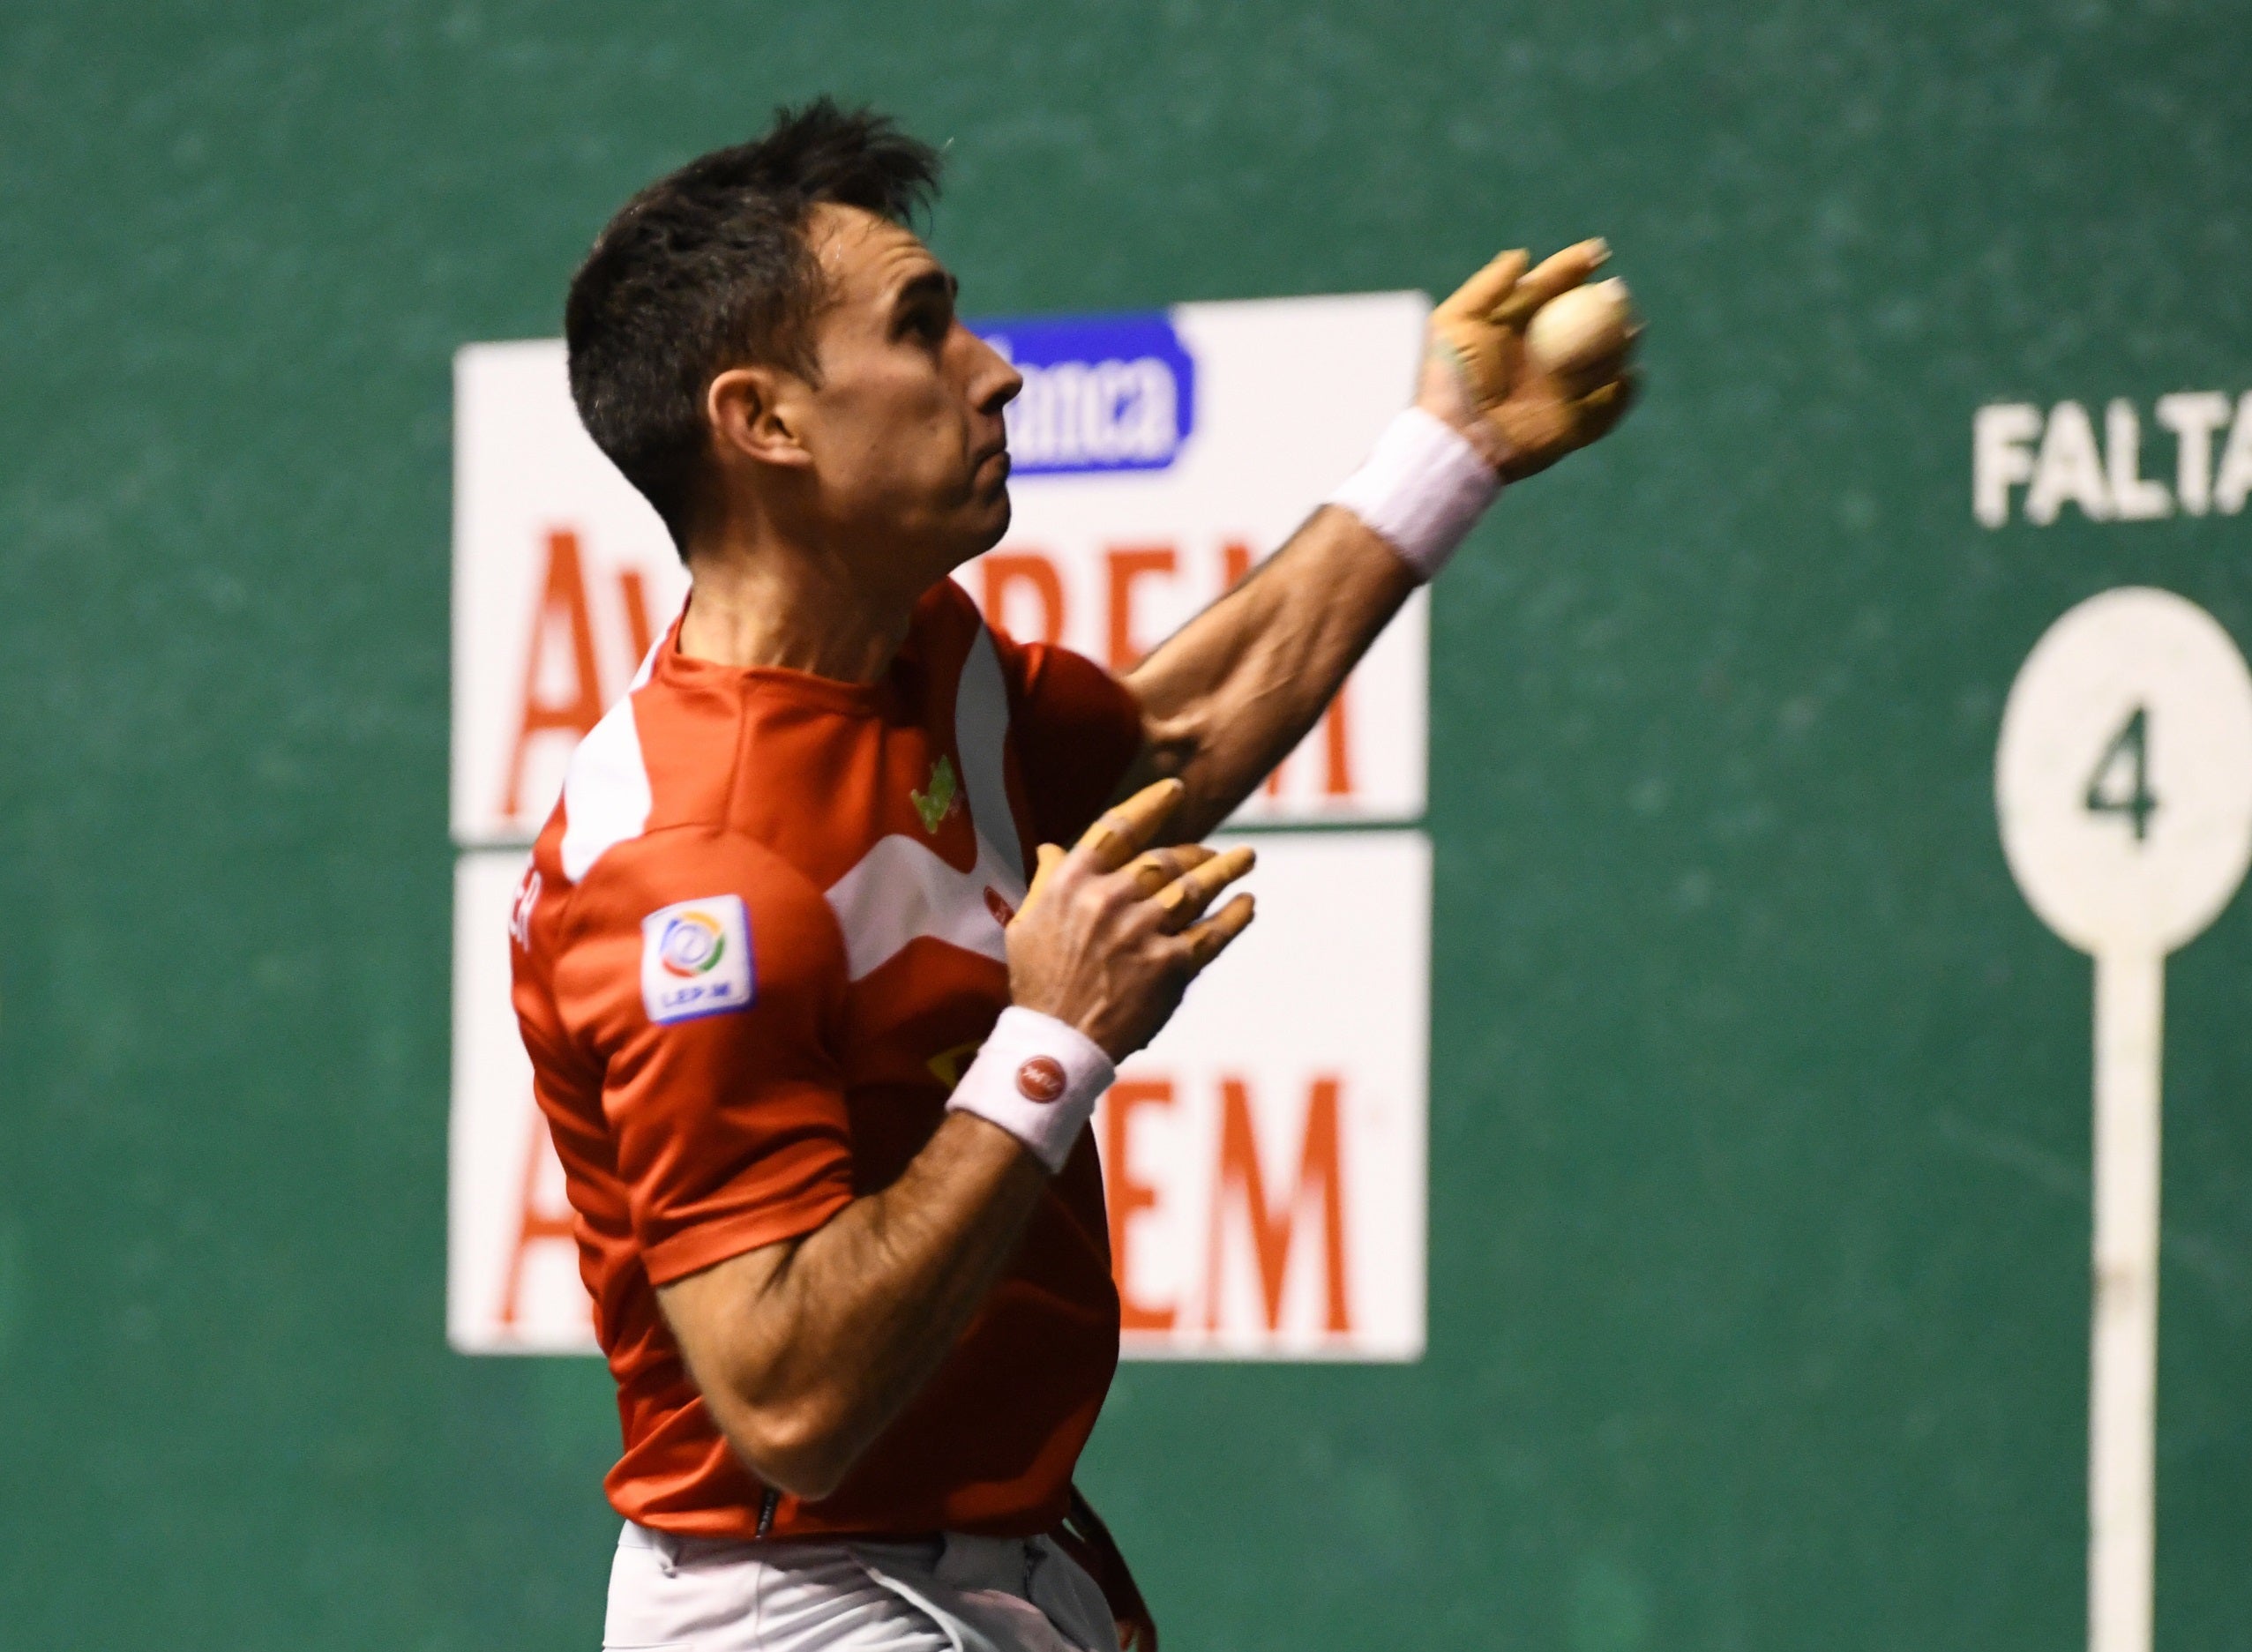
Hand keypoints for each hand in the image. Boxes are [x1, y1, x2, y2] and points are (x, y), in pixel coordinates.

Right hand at [1006, 779, 1256, 1059]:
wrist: (1058, 1044)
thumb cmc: (1039, 984)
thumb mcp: (1028, 924)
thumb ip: (1048, 882)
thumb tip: (1052, 848)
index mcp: (1073, 882)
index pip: (1119, 827)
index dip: (1151, 804)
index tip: (1175, 790)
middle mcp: (1111, 898)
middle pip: (1166, 858)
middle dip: (1197, 850)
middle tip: (1215, 850)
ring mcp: (1144, 931)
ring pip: (1196, 888)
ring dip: (1226, 871)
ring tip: (1246, 860)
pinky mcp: (1170, 965)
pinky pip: (1212, 932)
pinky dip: (1234, 916)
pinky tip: (1247, 904)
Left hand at [1418, 238, 1637, 481]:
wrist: (1455, 439)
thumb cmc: (1450, 380)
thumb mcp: (1456, 323)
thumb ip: (1488, 287)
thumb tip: (1523, 255)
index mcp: (1515, 329)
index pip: (1551, 291)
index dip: (1573, 269)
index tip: (1597, 253)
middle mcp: (1541, 357)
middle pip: (1585, 323)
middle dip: (1608, 305)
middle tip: (1616, 293)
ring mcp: (1558, 392)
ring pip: (1602, 362)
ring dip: (1621, 345)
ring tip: (1629, 329)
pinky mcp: (1569, 427)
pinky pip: (1605, 409)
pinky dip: (1622, 395)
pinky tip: (1629, 376)